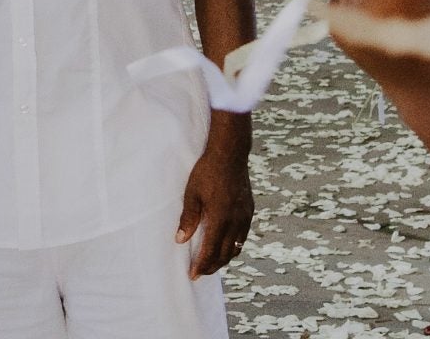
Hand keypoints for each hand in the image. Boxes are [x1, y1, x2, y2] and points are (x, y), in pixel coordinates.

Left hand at [176, 145, 253, 277]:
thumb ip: (188, 218)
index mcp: (220, 218)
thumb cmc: (207, 171)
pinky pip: (242, 236)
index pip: (210, 250)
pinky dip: (234, 246)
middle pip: (224, 254)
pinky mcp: (249, 211)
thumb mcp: (192, 193)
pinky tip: (227, 246)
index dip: (201, 265)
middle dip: (212, 266)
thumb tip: (180, 240)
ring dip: (224, 258)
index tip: (193, 275)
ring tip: (212, 263)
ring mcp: (244, 217)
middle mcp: (235, 221)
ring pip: (236, 247)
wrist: (230, 154)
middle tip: (200, 272)